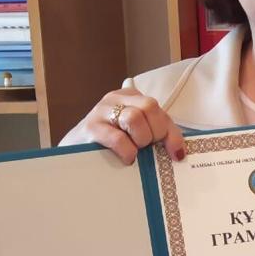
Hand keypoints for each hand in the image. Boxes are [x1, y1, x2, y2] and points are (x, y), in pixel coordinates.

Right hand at [59, 88, 185, 164]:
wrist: (75, 152)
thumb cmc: (110, 145)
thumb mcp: (135, 135)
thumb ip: (156, 135)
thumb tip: (179, 151)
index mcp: (131, 97)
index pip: (160, 110)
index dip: (172, 134)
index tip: (177, 154)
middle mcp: (117, 98)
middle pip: (150, 107)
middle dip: (155, 133)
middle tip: (147, 148)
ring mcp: (102, 110)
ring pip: (135, 118)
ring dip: (140, 140)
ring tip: (135, 152)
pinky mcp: (91, 127)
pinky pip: (118, 138)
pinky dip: (127, 151)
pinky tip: (126, 158)